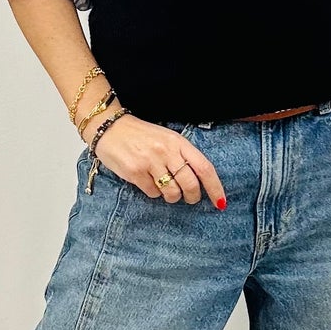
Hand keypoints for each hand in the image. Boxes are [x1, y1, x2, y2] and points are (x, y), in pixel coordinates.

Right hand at [89, 112, 226, 207]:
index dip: (214, 187)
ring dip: (172, 197)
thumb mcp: (166, 138)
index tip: (220, 202)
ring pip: (172, 192)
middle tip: (189, 198)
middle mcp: (166, 151)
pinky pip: (153, 193)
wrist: (109, 127)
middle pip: (190, 184)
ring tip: (165, 189)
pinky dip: (153, 193)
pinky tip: (147, 182)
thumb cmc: (140, 134)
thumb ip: (182, 155)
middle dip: (192, 196)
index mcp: (178, 142)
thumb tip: (197, 181)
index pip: (204, 167)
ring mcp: (150, 162)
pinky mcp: (135, 172)